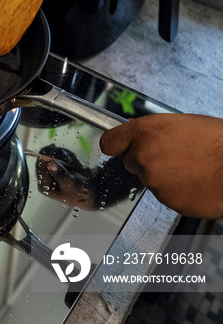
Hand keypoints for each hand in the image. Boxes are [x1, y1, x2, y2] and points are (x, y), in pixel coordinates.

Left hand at [100, 113, 222, 218]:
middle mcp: (144, 156)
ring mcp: (153, 180)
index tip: (118, 146)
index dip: (117, 144)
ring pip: (149, 178)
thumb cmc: (216, 142)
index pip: (110, 142)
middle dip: (145, 159)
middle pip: (131, 161)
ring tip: (188, 167)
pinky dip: (175, 190)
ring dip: (163, 175)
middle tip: (170, 155)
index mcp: (145, 132)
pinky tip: (192, 180)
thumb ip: (152, 130)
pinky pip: (164, 194)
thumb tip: (139, 134)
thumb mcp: (180, 123)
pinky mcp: (165, 200)